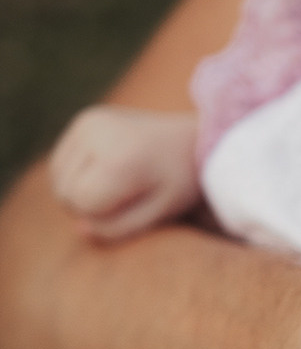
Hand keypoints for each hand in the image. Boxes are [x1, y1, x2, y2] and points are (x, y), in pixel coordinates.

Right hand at [49, 107, 200, 239]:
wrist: (194, 142)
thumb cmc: (180, 184)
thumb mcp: (157, 214)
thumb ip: (118, 228)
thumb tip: (79, 227)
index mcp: (120, 158)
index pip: (81, 203)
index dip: (102, 216)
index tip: (133, 207)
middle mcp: (98, 133)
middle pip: (64, 192)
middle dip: (89, 206)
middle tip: (127, 199)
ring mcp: (88, 122)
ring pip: (58, 179)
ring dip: (80, 191)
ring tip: (118, 186)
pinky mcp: (85, 119)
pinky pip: (61, 163)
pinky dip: (77, 175)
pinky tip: (107, 172)